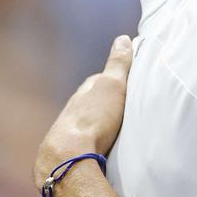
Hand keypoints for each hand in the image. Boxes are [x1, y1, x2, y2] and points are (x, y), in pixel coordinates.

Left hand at [34, 35, 133, 190]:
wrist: (69, 158)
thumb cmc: (94, 119)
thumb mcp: (112, 85)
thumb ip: (118, 64)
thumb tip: (122, 38)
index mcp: (84, 93)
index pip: (98, 81)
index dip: (114, 80)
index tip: (127, 82)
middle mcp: (73, 110)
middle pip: (91, 103)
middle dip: (105, 104)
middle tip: (124, 108)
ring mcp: (68, 133)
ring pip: (86, 124)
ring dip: (99, 126)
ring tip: (115, 132)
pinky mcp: (68, 154)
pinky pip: (84, 144)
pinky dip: (93, 143)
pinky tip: (102, 150)